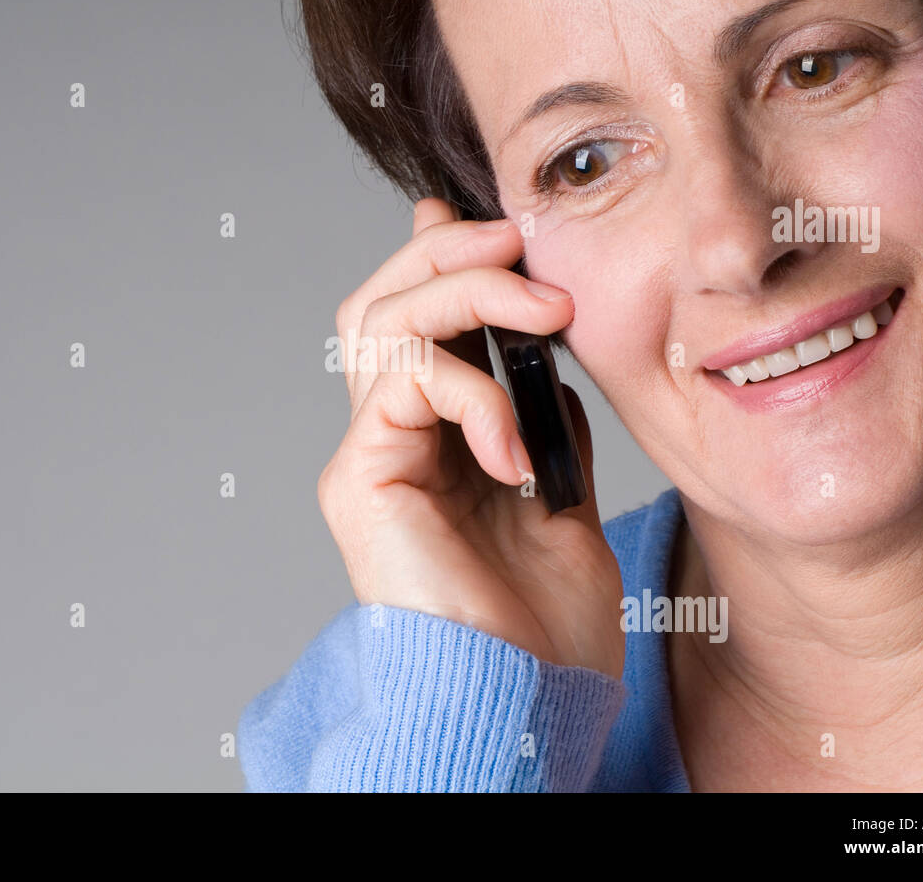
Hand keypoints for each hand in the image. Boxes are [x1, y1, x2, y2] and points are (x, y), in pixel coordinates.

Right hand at [317, 198, 625, 676]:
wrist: (523, 703)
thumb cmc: (543, 623)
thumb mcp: (562, 496)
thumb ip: (541, 423)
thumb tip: (544, 360)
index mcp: (432, 441)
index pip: (417, 324)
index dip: (442, 261)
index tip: (489, 220)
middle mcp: (389, 440)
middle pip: (380, 302)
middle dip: (446, 254)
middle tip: (515, 243)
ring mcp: (368, 457)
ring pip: (380, 321)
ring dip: (464, 294)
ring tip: (541, 309)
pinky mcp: (360, 478)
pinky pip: (403, 385)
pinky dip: (471, 394)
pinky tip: (517, 449)